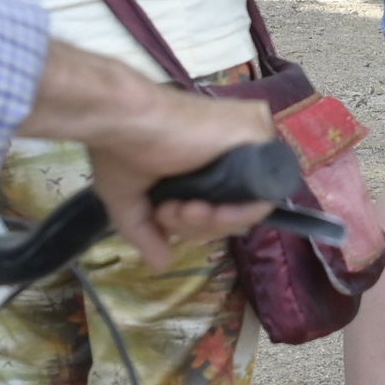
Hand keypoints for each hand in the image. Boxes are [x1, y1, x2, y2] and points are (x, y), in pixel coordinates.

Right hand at [87, 88, 281, 251]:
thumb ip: (145, 231)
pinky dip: (236, 213)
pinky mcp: (256, 137)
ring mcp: (245, 143)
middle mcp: (227, 152)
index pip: (216, 207)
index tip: (163, 218)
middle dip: (197, 225)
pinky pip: (264, 194)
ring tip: (179, 207)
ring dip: (208, 221)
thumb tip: (161, 264)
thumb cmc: (120, 150)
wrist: (124, 119)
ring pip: (245, 207)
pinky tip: (205, 209)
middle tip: (169, 211)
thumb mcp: (126, 199)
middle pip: (231, 212)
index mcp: (202, 161)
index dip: (192, 225)